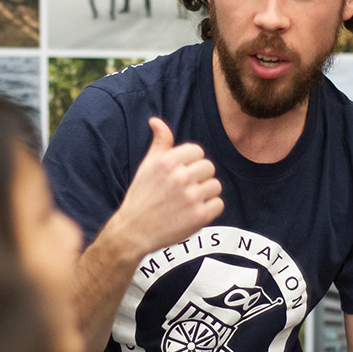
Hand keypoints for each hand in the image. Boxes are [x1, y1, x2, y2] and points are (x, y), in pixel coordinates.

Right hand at [101, 117, 223, 261]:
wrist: (134, 230)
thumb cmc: (141, 195)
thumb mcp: (147, 165)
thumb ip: (159, 143)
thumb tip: (156, 121)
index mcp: (168, 161)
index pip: (197, 151)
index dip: (191, 162)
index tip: (182, 173)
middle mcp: (180, 177)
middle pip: (208, 167)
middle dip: (199, 177)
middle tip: (185, 189)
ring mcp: (191, 197)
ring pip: (215, 185)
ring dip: (205, 193)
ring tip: (189, 200)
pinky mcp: (199, 216)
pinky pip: (218, 204)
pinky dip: (209, 209)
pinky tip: (194, 211)